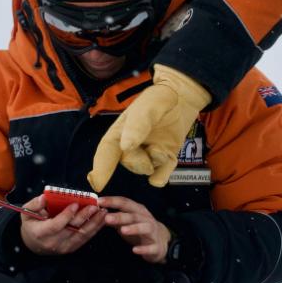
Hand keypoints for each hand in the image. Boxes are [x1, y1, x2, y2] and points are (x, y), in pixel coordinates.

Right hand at [17, 194, 106, 255]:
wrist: (33, 245)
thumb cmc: (31, 225)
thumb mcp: (26, 213)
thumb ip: (34, 204)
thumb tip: (44, 197)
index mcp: (40, 233)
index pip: (56, 225)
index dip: (66, 215)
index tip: (76, 204)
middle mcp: (53, 242)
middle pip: (72, 230)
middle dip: (85, 217)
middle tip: (95, 206)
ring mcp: (63, 247)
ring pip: (81, 235)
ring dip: (94, 223)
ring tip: (103, 212)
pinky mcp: (71, 249)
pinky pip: (84, 239)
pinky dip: (94, 229)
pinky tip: (101, 220)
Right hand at [87, 64, 210, 190]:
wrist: (184, 98)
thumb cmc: (161, 98)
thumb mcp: (149, 105)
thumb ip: (137, 124)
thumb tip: (125, 147)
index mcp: (121, 131)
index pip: (107, 151)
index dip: (100, 168)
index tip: (97, 184)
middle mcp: (132, 145)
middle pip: (129, 163)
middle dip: (139, 161)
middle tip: (155, 149)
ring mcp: (148, 153)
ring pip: (145, 170)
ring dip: (155, 162)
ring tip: (163, 147)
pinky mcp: (163, 160)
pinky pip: (159, 177)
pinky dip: (163, 174)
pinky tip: (170, 159)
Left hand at [100, 195, 172, 263]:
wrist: (160, 242)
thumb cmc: (140, 229)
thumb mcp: (128, 221)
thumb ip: (115, 217)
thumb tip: (99, 213)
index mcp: (138, 211)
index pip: (125, 203)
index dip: (113, 201)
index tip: (99, 201)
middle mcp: (146, 219)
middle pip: (134, 216)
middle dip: (120, 216)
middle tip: (107, 218)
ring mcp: (152, 232)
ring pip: (145, 228)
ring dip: (134, 228)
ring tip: (122, 230)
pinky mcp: (156, 247)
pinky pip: (151, 247)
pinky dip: (143, 248)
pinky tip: (134, 250)